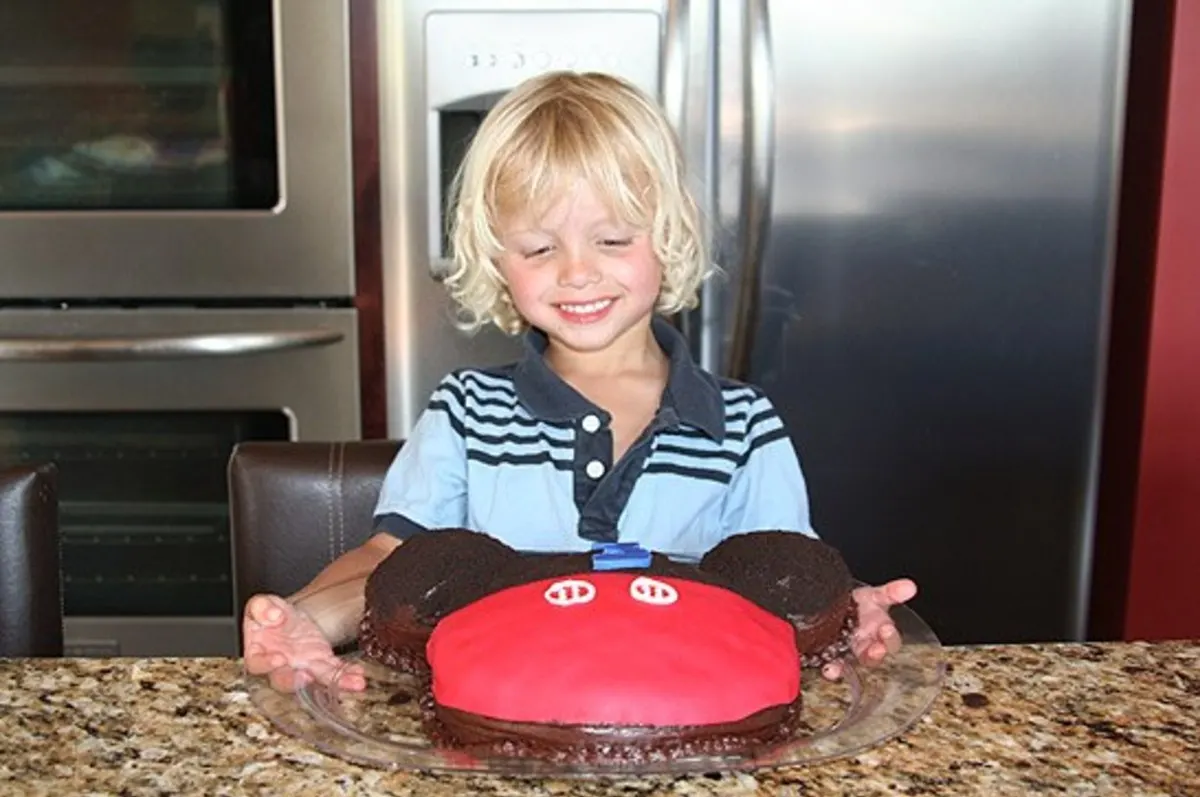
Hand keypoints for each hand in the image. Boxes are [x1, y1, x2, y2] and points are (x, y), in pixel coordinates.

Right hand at [242, 594, 365, 692]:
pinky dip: (346, 675)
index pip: (257, 664)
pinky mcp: (321, 663)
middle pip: (285, 680)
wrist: (288, 618)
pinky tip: (357, 676)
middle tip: (307, 677)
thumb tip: (271, 616)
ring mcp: (302, 667)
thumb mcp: (262, 604)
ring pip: (316, 679)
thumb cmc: (270, 615)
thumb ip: (261, 607)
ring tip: (349, 683)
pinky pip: (334, 671)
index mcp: (259, 653)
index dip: (266, 664)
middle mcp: (280, 666)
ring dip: (333, 683)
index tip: (278, 659)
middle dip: (296, 682)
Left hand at [822, 578, 917, 680]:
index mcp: (880, 634)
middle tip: (874, 649)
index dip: (889, 637)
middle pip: (873, 657)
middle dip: (874, 654)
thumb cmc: (860, 603)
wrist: (837, 603)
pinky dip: (831, 670)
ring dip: (847, 668)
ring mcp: (849, 653)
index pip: (891, 641)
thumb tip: (910, 586)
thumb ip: (891, 592)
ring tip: (841, 666)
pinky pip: (833, 666)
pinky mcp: (832, 656)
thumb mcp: (875, 595)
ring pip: (851, 665)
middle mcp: (866, 647)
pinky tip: (828, 669)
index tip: (886, 629)